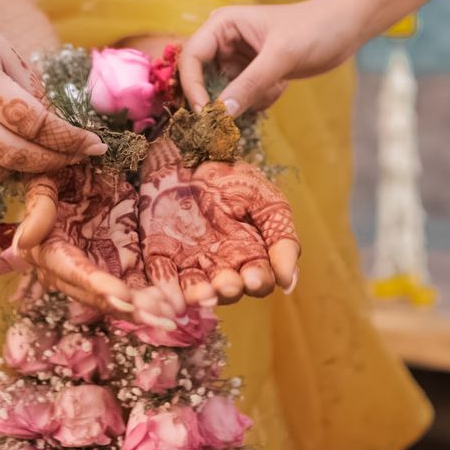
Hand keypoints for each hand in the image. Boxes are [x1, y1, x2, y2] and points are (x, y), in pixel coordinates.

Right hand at [0, 0, 104, 173]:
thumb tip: (54, 129)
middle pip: (11, 152)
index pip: (31, 120)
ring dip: (20, 172)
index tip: (93, 145)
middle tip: (75, 158)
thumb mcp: (3, 50)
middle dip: (51, 160)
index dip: (67, 138)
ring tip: (42, 161)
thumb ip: (27, 90)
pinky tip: (7, 163)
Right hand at [7, 163, 177, 322]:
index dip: (95, 284)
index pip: (72, 271)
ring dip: (142, 311)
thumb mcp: (47, 179)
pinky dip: (150, 299)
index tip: (121, 294)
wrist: (84, 164)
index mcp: (48, 248)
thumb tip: (24, 242)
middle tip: (157, 317)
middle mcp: (69, 269)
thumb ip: (39, 208)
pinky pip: (133, 288)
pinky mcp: (116, 265)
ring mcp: (95, 269)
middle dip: (126, 308)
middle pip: (96, 295)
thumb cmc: (61, 168)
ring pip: (116, 299)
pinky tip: (172, 308)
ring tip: (169, 317)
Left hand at [138, 138, 299, 308]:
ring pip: (196, 288)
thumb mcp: (264, 200)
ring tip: (201, 293)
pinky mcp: (161, 254)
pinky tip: (170, 296)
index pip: (258, 279)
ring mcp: (191, 261)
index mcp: (250, 255)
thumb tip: (288, 282)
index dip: (257, 281)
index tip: (254, 278)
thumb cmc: (233, 178)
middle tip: (226, 283)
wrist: (191, 154)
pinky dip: (166, 289)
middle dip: (227, 289)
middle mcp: (222, 265)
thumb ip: (280, 237)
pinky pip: (163, 277)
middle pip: (227, 289)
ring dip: (199, 295)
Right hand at [179, 0, 353, 115]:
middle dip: (222, 98)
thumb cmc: (314, 28)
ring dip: (249, 99)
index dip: (192, 87)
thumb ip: (250, 84)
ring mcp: (238, 59)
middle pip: (202, 79)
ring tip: (277, 84)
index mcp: (222, 25)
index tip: (204, 114)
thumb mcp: (281, 56)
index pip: (191, 58)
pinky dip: (261, 99)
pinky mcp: (253, 74)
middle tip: (239, 113)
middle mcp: (224, 42)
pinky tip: (282, 85)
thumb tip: (221, 114)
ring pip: (224, 94)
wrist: (345, 28)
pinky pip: (243, 98)